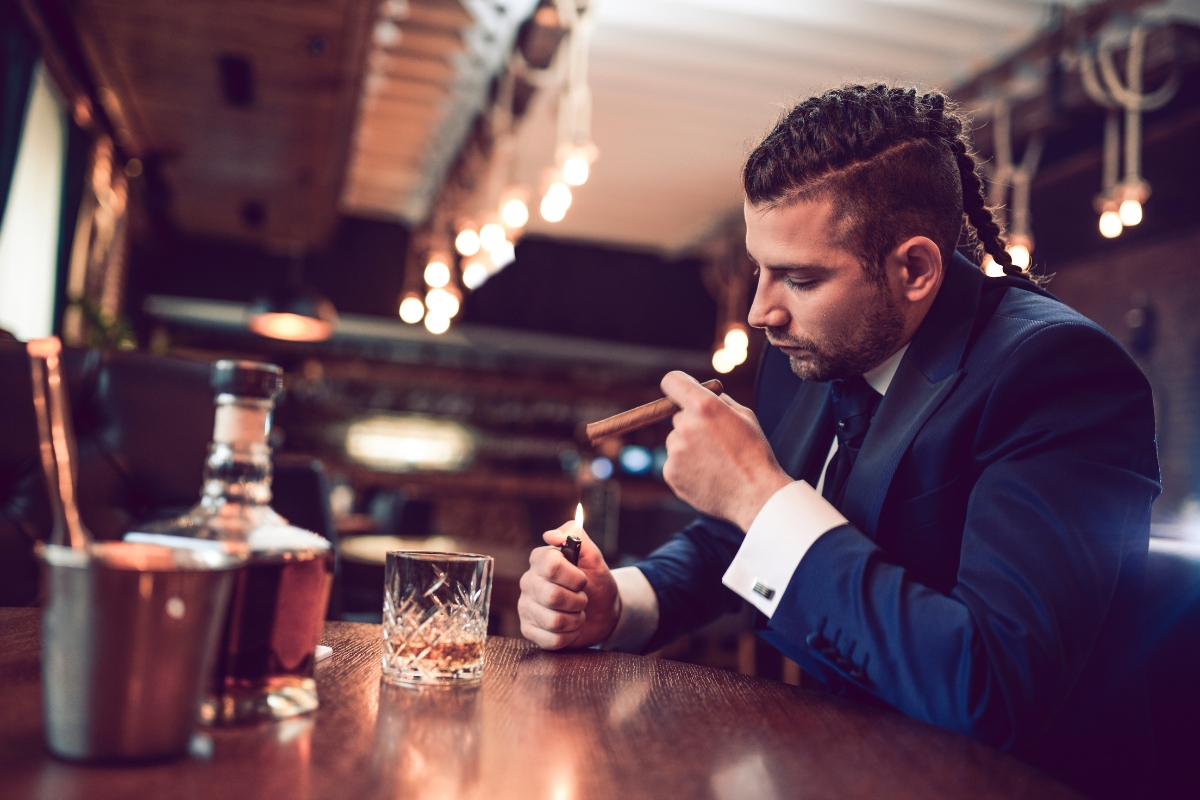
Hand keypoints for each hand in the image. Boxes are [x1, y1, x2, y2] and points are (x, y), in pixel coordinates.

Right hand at [518, 521, 620, 649]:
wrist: (603, 611)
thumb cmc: (596, 582)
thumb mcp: (594, 556)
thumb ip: (576, 535)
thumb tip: (550, 535)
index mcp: (540, 560)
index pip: (551, 565)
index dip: (574, 577)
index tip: (583, 580)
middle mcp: (528, 582)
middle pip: (552, 596)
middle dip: (578, 600)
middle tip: (582, 598)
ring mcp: (525, 607)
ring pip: (554, 621)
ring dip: (576, 619)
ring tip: (577, 612)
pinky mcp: (528, 630)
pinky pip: (552, 640)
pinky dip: (570, 635)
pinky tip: (571, 627)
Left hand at [660, 370, 790, 530]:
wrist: (755, 496)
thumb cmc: (754, 454)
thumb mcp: (744, 416)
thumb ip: (718, 400)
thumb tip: (701, 391)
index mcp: (703, 406)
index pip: (672, 381)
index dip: (677, 385)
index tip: (680, 391)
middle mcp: (684, 426)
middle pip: (677, 416)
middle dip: (693, 424)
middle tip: (715, 441)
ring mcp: (675, 451)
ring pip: (676, 441)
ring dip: (689, 447)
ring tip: (715, 462)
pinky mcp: (670, 473)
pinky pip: (674, 463)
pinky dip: (686, 467)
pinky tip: (708, 475)